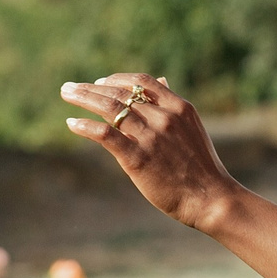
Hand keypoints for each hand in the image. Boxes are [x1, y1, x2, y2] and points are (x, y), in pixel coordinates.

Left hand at [61, 75, 240, 232]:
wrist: (210, 197)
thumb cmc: (200, 166)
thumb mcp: (191, 128)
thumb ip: (173, 105)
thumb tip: (162, 81)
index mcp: (178, 107)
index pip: (142, 82)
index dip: (117, 79)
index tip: (100, 82)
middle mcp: (164, 117)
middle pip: (120, 93)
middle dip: (91, 87)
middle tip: (69, 87)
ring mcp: (151, 137)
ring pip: (110, 109)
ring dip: (84, 98)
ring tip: (66, 94)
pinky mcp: (138, 158)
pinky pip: (105, 134)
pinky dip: (86, 126)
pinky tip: (72, 123)